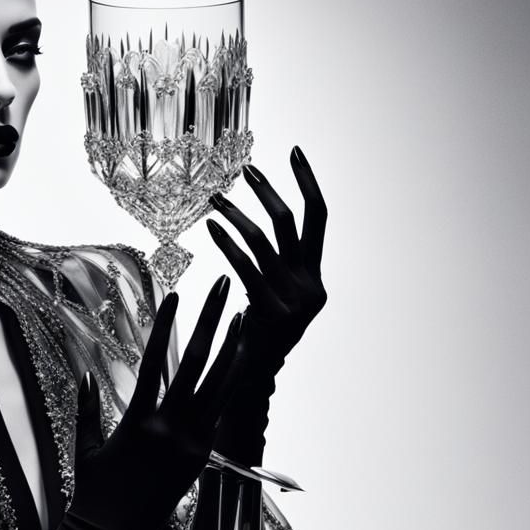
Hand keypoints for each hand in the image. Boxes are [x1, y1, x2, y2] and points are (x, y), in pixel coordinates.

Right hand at [19, 276, 240, 529]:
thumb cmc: (92, 491)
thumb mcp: (83, 446)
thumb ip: (86, 408)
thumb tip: (86, 374)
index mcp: (138, 419)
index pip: (155, 359)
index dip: (165, 324)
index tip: (175, 295)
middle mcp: (170, 427)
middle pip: (197, 362)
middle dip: (213, 320)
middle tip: (224, 286)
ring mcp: (190, 444)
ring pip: (220, 386)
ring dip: (234, 349)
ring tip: (245, 315)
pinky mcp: (201, 459)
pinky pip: (221, 416)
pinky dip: (233, 388)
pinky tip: (243, 364)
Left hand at [207, 145, 327, 375]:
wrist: (254, 378)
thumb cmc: (259, 335)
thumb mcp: (278, 300)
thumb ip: (280, 268)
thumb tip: (264, 227)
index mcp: (316, 281)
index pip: (319, 219)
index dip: (308, 182)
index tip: (294, 152)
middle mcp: (310, 287)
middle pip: (290, 223)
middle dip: (267, 191)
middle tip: (245, 168)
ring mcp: (293, 300)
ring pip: (262, 240)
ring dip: (235, 214)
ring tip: (213, 197)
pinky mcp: (271, 311)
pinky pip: (243, 264)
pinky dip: (226, 241)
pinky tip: (210, 226)